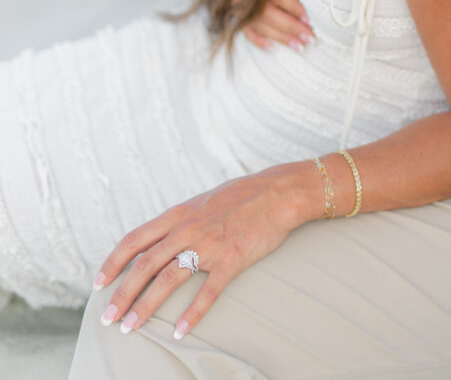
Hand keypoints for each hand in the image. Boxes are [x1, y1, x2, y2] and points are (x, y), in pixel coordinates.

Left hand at [95, 163, 315, 339]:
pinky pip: (208, 291)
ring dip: (145, 306)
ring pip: (167, 279)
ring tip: (130, 327)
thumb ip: (181, 220)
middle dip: (122, 294)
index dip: (113, 262)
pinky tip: (181, 332)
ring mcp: (209, 244)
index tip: (98, 283)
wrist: (278, 193)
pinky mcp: (232, 258)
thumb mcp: (203, 202)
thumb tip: (161, 237)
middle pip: (144, 264)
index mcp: (179, 214)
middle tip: (108, 318)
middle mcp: (188, 229)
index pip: (135, 239)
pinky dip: (193, 314)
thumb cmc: (242, 197)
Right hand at [235, 0, 312, 52]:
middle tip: (309, 39)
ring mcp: (237, 5)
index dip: (294, 8)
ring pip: (260, 25)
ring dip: (281, 37)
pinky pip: (246, 29)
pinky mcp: (233, 12)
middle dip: (292, 28)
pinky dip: (258, 40)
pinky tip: (272, 48)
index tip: (308, 20)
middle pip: (270, 14)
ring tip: (299, 47)